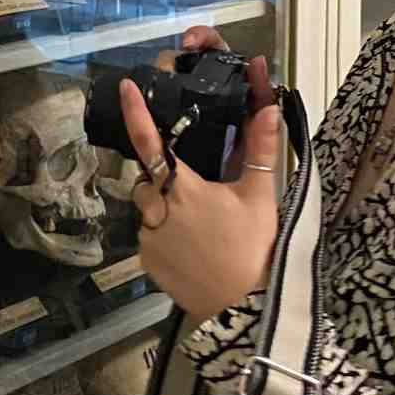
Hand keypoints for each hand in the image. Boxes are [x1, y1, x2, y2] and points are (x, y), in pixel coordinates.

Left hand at [121, 49, 281, 319]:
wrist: (240, 308)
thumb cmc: (252, 248)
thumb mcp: (260, 197)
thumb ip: (260, 148)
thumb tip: (269, 107)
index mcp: (183, 188)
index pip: (150, 142)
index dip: (135, 112)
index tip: (125, 87)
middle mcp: (156, 209)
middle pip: (147, 177)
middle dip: (163, 176)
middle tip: (196, 188)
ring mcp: (147, 238)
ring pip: (146, 207)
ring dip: (163, 205)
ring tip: (200, 224)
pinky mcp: (146, 261)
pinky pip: (148, 235)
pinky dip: (163, 233)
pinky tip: (191, 246)